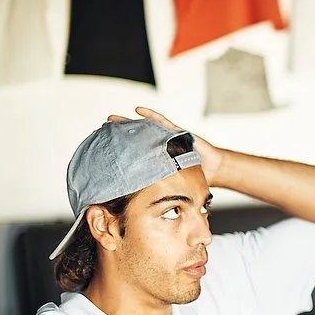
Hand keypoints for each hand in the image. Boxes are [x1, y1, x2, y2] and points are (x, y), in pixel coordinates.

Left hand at [107, 106, 223, 183]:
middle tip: (101, 131)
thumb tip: (141, 205)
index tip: (103, 149)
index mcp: (156, 160)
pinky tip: (138, 110)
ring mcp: (167, 137)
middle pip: (135, 138)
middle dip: (119, 135)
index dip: (120, 150)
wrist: (213, 169)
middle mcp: (159, 147)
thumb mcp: (172, 184)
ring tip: (111, 118)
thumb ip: (159, 189)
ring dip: (128, 122)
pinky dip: (150, 115)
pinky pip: (162, 121)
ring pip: (144, 127)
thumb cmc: (193, 177)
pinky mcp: (178, 131)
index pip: (135, 153)